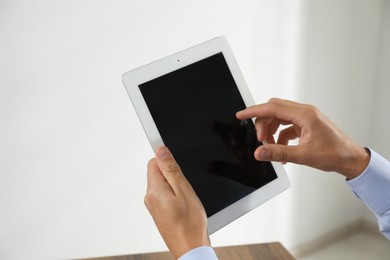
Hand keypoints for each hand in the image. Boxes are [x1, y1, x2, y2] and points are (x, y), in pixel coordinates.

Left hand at [144, 146, 209, 257]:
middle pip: (158, 172)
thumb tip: (161, 150)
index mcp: (154, 190)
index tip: (178, 168)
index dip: (168, 160)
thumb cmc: (190, 224)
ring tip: (186, 200)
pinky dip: (175, 196)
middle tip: (185, 188)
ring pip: (163, 184)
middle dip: (173, 175)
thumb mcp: (184, 191)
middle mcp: (150, 197)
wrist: (190, 248)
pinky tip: (184, 206)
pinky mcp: (158, 211)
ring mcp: (153, 206)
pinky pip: (165, 195)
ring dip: (175, 186)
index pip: (154, 162)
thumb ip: (171, 170)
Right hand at [236, 98, 369, 178]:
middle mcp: (305, 112)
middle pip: (274, 110)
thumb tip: (260, 152)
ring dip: (271, 131)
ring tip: (270, 147)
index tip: (241, 115)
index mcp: (305, 114)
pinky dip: (279, 136)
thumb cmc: (334, 154)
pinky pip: (286, 126)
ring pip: (279, 118)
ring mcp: (305, 118)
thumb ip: (278, 153)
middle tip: (260, 140)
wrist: (350, 159)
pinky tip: (281, 150)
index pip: (273, 107)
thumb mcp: (303, 155)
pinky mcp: (306, 125)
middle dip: (263, 123)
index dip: (254, 111)